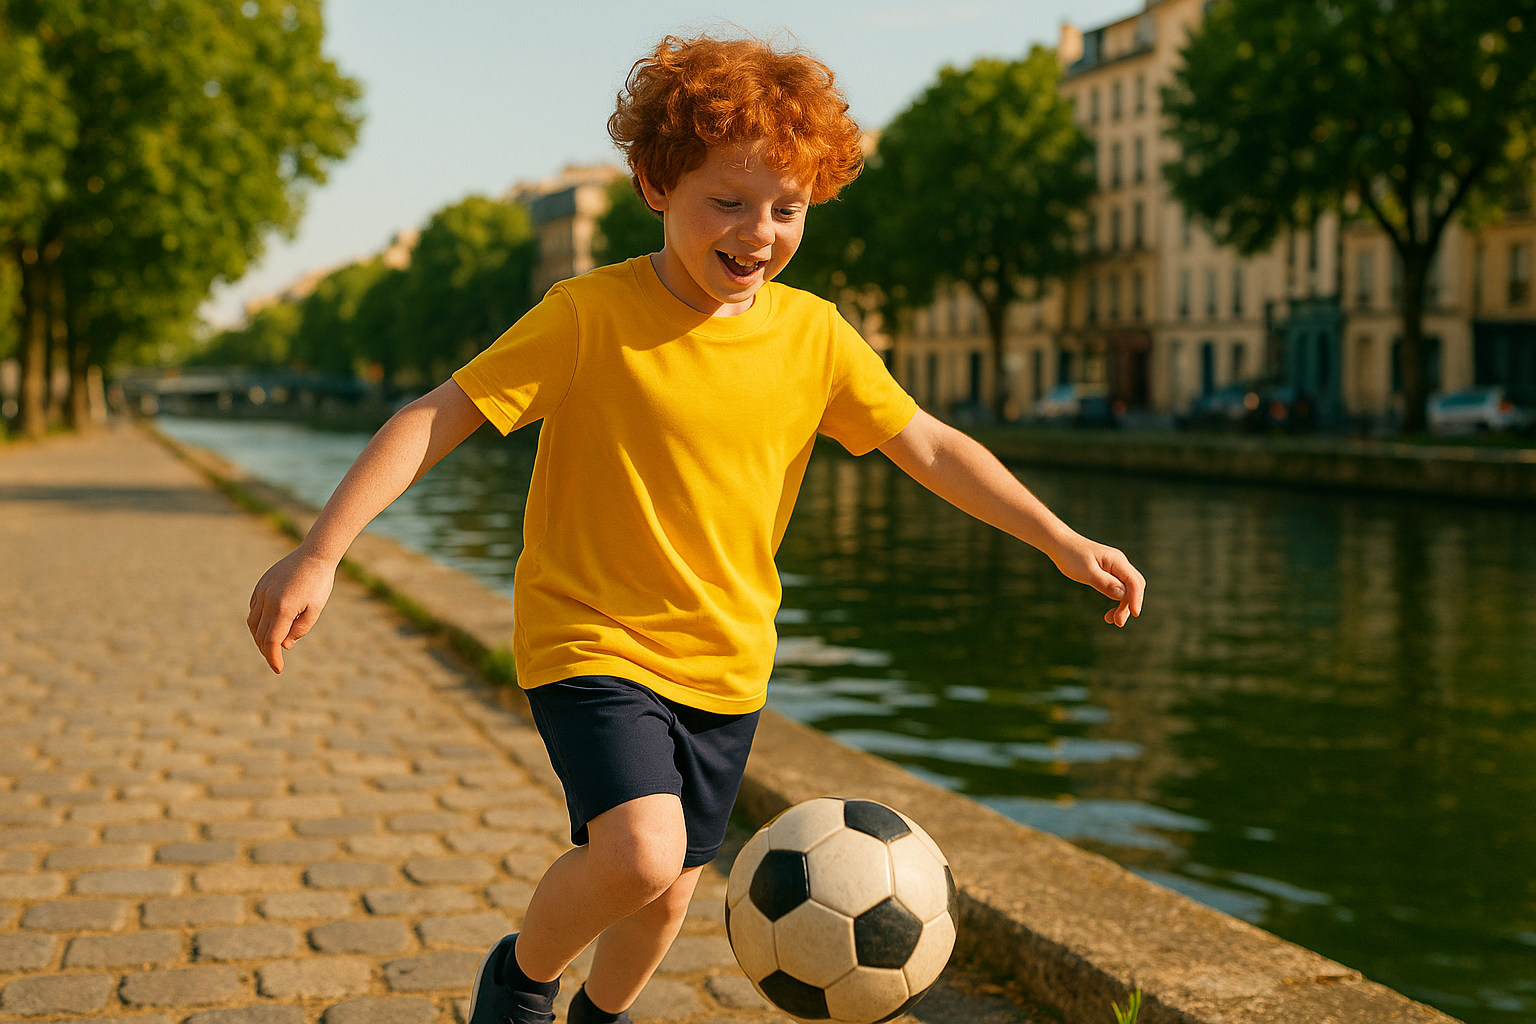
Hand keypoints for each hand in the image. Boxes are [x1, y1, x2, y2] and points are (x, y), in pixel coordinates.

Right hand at [247, 547, 335, 672]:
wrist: (314, 555)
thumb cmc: (319, 583)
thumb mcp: (315, 609)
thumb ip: (300, 629)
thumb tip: (284, 645)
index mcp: (283, 607)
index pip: (272, 641)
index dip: (273, 657)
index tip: (278, 669)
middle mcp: (268, 599)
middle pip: (259, 634)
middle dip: (266, 650)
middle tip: (276, 661)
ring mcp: (262, 591)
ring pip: (252, 622)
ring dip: (259, 637)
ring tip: (272, 646)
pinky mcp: (260, 585)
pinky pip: (254, 609)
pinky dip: (258, 622)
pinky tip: (268, 626)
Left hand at [1048, 534, 1145, 627]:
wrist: (1060, 544)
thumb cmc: (1070, 556)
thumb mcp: (1086, 571)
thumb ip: (1104, 582)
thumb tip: (1123, 594)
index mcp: (1117, 561)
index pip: (1134, 582)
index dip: (1136, 599)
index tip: (1134, 614)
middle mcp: (1119, 563)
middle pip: (1135, 586)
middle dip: (1129, 604)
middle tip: (1117, 622)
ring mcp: (1115, 567)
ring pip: (1128, 589)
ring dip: (1123, 605)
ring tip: (1110, 620)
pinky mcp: (1108, 572)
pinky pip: (1119, 588)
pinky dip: (1117, 600)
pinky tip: (1110, 611)